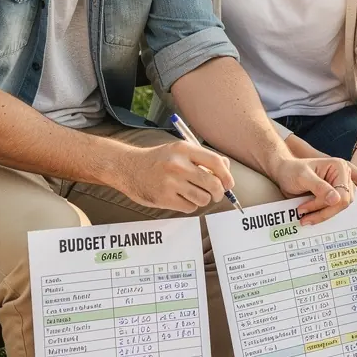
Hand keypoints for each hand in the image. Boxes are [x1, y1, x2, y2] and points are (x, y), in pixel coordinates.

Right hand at [116, 141, 232, 213]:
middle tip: (216, 194)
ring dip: (202, 199)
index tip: (228, 184)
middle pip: (213, 184)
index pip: (216, 162)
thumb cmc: (157, 160)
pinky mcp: (164, 198)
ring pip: (203, 198)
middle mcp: (178, 164)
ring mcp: (170, 182)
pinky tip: (180, 198)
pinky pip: (189, 207)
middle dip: (218, 193)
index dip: (227, 176)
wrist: (128, 167)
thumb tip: (226, 169)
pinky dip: (189, 205)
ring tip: (193, 194)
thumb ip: (202, 157)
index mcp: (184, 149)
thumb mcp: (178, 150)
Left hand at [270, 155, 356, 226]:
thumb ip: (320, 187)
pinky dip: (321, 215)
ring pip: (338, 209)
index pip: (342, 195)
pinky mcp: (334, 196)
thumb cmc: (292, 170)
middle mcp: (343, 176)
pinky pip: (333, 210)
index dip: (325, 204)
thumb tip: (337, 199)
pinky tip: (309, 217)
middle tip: (303, 216)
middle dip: (323, 212)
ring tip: (304, 217)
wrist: (283, 173)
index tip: (304, 208)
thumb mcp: (303, 177)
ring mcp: (340, 187)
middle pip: (343, 203)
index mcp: (339, 167)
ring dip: (321, 215)